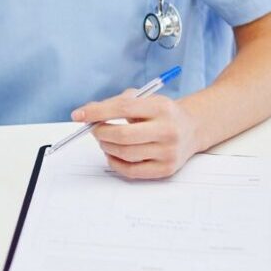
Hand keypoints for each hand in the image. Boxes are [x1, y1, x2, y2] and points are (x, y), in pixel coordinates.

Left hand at [73, 90, 200, 179]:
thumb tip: (86, 113)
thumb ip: (116, 103)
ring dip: (106, 146)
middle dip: (100, 132)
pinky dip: (114, 162)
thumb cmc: (160, 113)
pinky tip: (112, 153)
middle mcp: (168, 130)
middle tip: (94, 129)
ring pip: (125, 154)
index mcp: (162, 107)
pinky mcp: (166, 169)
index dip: (97, 112)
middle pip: (123, 135)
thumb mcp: (144, 99)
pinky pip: (131, 171)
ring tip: (104, 139)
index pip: (123, 108)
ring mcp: (168, 152)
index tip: (78, 115)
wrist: (192, 129)